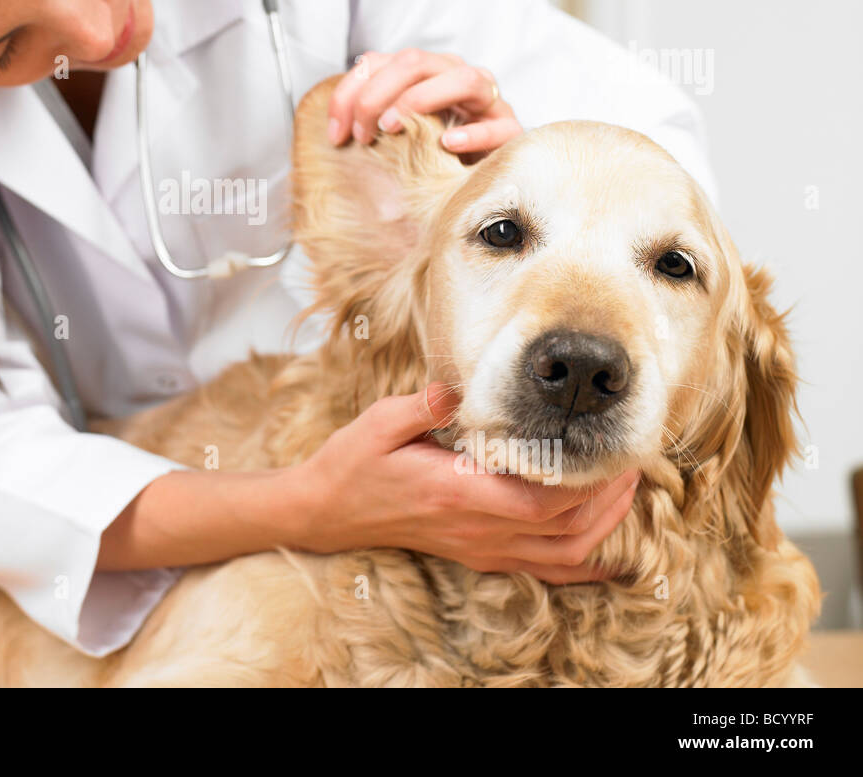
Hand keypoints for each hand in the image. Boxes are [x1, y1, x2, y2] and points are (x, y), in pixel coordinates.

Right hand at [291, 383, 639, 583]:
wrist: (328, 511)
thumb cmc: (354, 463)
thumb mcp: (379, 422)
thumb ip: (423, 404)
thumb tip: (459, 386)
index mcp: (456, 492)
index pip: (540, 501)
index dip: (585, 482)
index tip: (609, 448)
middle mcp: (475, 529)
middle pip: (565, 528)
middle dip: (608, 496)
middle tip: (630, 458)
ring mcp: (479, 548)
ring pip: (562, 553)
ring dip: (604, 526)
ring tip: (625, 489)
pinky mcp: (478, 555)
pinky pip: (544, 570)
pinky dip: (583, 562)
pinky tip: (608, 545)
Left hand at [328, 49, 522, 159]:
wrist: (478, 180)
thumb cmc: (427, 157)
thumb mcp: (391, 138)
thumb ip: (367, 124)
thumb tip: (333, 133)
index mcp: (422, 72)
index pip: (379, 61)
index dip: (349, 92)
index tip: (335, 134)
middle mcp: (454, 75)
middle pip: (415, 62)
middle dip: (378, 95)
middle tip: (362, 134)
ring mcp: (487, 101)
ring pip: (463, 79)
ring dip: (422, 100)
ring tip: (393, 129)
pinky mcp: (509, 129)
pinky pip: (497, 125)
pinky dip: (472, 132)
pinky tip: (447, 144)